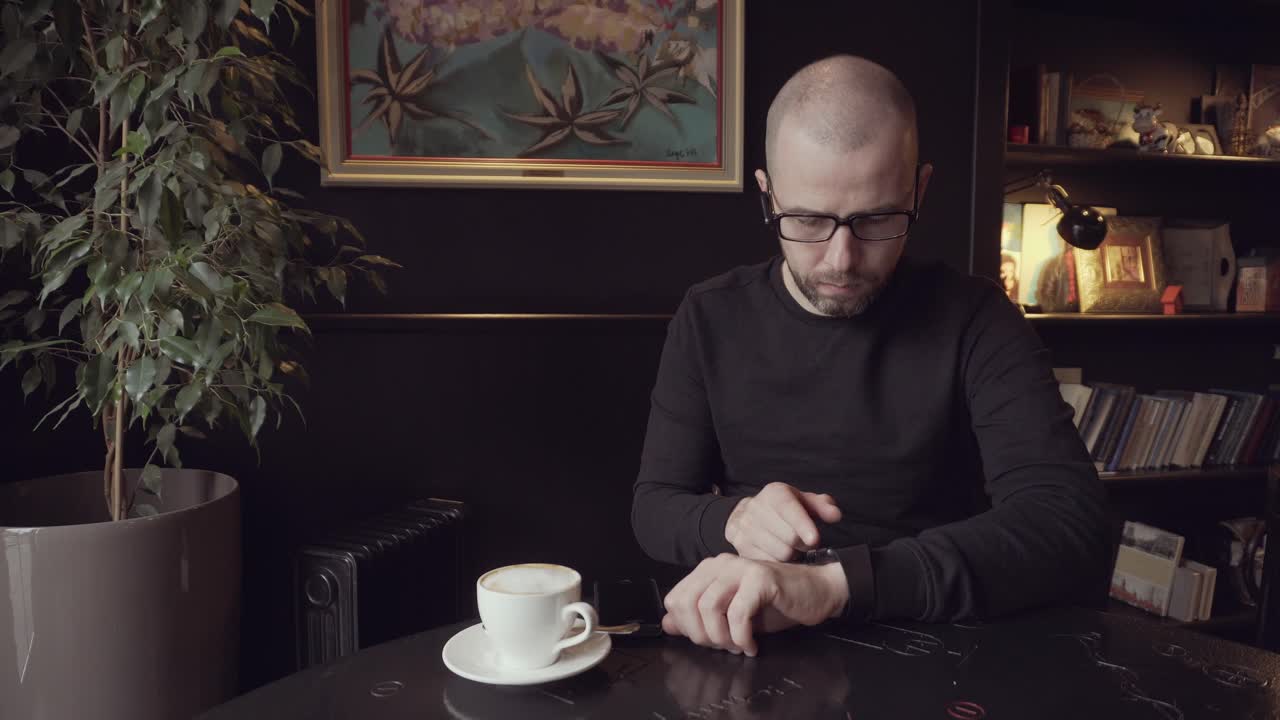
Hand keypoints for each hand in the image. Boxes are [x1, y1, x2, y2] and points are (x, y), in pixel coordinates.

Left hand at [661, 553, 848, 656]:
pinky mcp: (761, 578)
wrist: (816, 592)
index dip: (686, 627)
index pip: (674, 599)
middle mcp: (720, 564)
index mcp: (709, 570)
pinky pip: (738, 612)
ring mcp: (741, 567)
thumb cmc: (775, 604)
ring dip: (720, 636)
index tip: (707, 641)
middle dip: (701, 634)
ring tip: (737, 646)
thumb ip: (698, 617)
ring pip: (708, 606)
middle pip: (687, 603)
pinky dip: (741, 635)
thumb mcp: (731, 614)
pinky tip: (751, 644)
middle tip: (722, 647)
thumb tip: (668, 625)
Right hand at [724, 482, 842, 561]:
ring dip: (792, 555)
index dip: (803, 525)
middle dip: (803, 544)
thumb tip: (835, 515)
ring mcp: (745, 527)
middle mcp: (756, 507)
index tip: (814, 539)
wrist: (747, 513)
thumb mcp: (803, 502)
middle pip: (789, 537)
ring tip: (790, 547)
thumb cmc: (784, 509)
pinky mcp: (739, 545)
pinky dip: (778, 563)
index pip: (789, 509)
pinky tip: (778, 553)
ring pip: (780, 552)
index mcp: (774, 493)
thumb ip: (822, 506)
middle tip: (805, 542)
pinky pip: (768, 563)